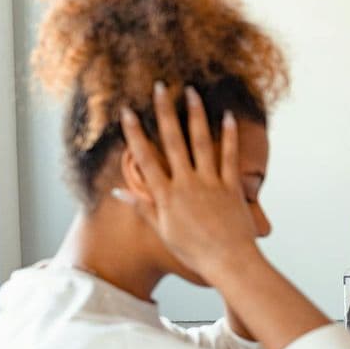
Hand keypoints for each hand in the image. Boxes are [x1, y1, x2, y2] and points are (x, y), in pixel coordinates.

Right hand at [118, 82, 258, 279]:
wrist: (228, 262)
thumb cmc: (194, 251)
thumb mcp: (162, 231)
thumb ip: (143, 207)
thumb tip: (118, 192)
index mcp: (166, 195)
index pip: (145, 158)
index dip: (135, 133)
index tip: (127, 111)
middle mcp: (186, 184)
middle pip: (172, 141)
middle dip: (165, 111)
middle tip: (160, 86)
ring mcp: (209, 183)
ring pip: (200, 142)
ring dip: (195, 115)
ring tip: (191, 92)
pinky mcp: (231, 186)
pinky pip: (229, 156)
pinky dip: (229, 135)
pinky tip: (228, 116)